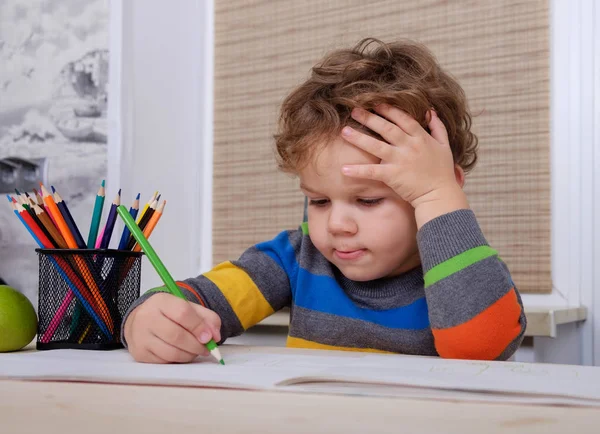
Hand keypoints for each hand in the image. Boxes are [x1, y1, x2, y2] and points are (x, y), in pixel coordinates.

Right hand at [124, 292, 221, 363]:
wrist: (140, 321)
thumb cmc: (168, 314)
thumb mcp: (188, 308)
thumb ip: (207, 318)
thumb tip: (215, 336)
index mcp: (161, 301)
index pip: (182, 313)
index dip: (199, 327)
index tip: (209, 337)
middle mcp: (147, 317)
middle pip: (177, 335)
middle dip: (196, 345)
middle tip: (206, 348)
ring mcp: (141, 337)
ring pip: (171, 352)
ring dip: (190, 355)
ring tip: (196, 351)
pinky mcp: (140, 353)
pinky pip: (165, 361)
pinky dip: (179, 360)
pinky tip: (182, 354)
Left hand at [340, 105, 468, 226]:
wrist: (440, 195)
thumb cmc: (443, 173)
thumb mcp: (445, 146)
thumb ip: (438, 127)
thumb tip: (431, 111)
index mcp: (421, 137)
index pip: (403, 119)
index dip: (389, 110)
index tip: (376, 103)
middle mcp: (409, 146)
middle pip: (386, 128)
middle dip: (370, 118)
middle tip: (354, 110)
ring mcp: (400, 160)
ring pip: (376, 145)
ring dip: (359, 138)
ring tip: (344, 131)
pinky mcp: (393, 176)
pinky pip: (372, 171)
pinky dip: (358, 170)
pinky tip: (344, 169)